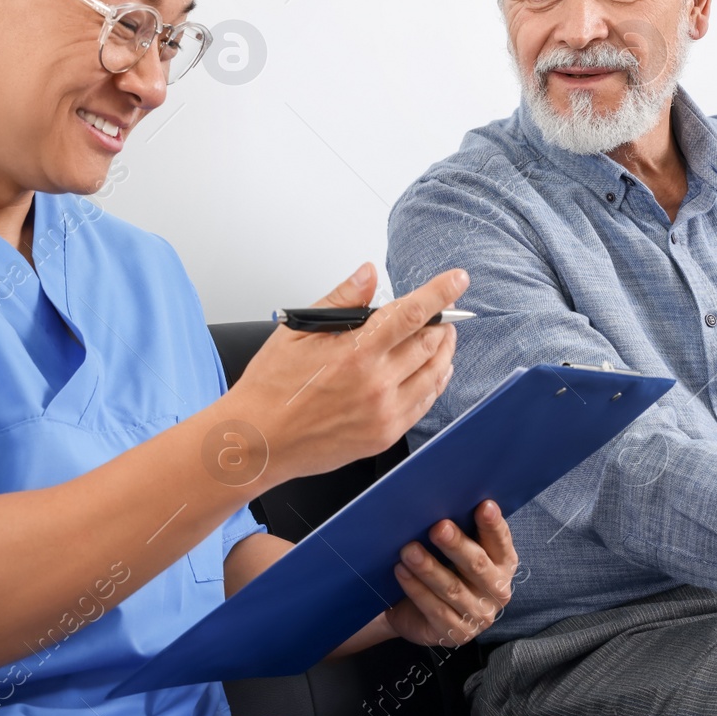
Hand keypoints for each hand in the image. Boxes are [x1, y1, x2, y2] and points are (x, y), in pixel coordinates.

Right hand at [219, 262, 468, 486]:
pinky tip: (434, 371)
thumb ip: (341, 300)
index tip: (458, 279)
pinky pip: (424, 404)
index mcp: (356, 352)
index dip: (441, 292)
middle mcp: (376, 383)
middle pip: (431, 342)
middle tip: (442, 311)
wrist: (258, 441)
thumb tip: (368, 274)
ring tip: (442, 337)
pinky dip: (436, 382)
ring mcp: (384, 413)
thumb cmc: (271, 388)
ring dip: (444, 350)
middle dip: (442, 321)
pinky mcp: (384, 436)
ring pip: (435, 374)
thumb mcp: (298, 331)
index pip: (413, 312)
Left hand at [383, 500, 516, 647]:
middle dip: (457, 545)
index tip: (484, 506)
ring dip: (429, 568)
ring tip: (409, 550)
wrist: (417, 614)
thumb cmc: (443, 571)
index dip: (493, 525)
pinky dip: (416, 589)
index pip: (501, 542)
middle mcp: (497, 591)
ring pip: (453, 589)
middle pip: (477, 565)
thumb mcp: (455, 552)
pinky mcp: (456, 634)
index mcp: (503, 564)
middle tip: (438, 527)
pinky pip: (435, 609)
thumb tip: (443, 502)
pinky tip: (402, 572)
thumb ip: (460, 531)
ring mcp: (479, 616)